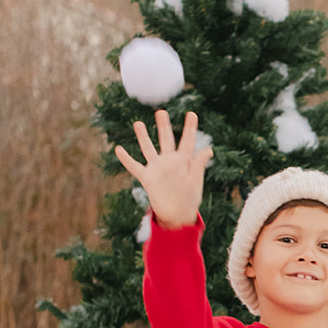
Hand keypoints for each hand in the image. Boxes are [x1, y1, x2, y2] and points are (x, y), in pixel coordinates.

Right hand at [114, 109, 211, 229]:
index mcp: (184, 161)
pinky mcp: (147, 178)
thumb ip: (199, 164)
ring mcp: (157, 168)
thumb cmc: (190, 198)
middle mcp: (169, 161)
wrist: (178, 215)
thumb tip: (208, 149)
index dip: (190, 128)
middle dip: (163, 126)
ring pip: (148, 148)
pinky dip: (126, 159)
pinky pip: (135, 167)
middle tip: (161, 112)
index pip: (187, 141)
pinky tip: (119, 149)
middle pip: (166, 139)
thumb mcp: (196, 179)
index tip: (192, 113)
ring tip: (138, 123)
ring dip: (143, 137)